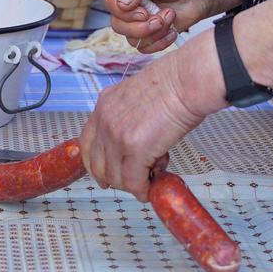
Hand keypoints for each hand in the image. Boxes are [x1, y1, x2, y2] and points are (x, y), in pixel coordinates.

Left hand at [78, 35, 221, 199]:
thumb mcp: (137, 95)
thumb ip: (127, 116)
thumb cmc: (173, 83)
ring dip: (132, 184)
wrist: (186, 80)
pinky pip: (133, 182)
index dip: (95, 164)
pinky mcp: (135, 149)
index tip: (105, 175)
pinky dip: (142, 190)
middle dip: (114, 178)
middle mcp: (104, 120)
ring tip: (152, 174)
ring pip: (114, 177)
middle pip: (96, 164)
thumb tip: (135, 140)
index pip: (86, 143)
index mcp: (103, 104)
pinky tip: (150, 189)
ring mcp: (117, 136)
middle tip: (134, 180)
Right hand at [105, 0, 226, 52]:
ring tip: (170, 17)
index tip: (145, 11)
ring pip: (132, 39)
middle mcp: (127, 5)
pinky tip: (172, 30)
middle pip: (118, 25)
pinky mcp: (149, 35)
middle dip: (142, 26)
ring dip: (155, 32)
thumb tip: (121, 4)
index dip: (126, 12)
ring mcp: (137, 22)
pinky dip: (160, 42)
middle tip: (162, 16)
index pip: (111, 3)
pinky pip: (145, 48)